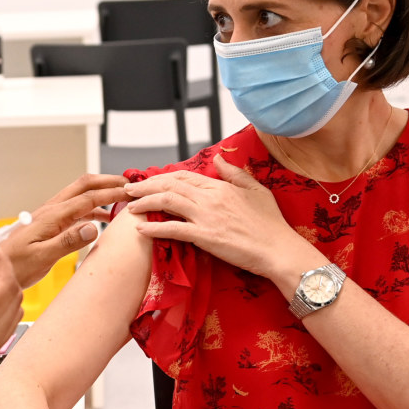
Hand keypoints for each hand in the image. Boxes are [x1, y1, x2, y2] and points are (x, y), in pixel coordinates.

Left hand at [0, 173, 127, 294]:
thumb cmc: (13, 265)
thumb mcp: (42, 257)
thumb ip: (68, 242)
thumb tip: (94, 226)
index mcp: (52, 216)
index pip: (88, 198)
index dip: (112, 192)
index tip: (132, 190)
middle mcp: (51, 211)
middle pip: (83, 186)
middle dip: (107, 181)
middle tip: (130, 184)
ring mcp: (49, 216)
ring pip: (79, 196)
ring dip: (101, 194)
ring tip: (121, 198)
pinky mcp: (48, 225)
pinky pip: (74, 210)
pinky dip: (92, 209)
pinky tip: (102, 220)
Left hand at [122, 154, 316, 280]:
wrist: (279, 250)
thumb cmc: (271, 224)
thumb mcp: (256, 190)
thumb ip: (235, 173)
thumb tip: (219, 158)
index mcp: (221, 186)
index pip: (184, 176)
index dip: (162, 177)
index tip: (147, 181)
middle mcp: (211, 198)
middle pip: (170, 185)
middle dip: (146, 186)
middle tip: (129, 190)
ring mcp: (207, 217)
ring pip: (168, 202)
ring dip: (145, 202)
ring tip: (130, 206)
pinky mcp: (205, 237)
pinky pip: (174, 229)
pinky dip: (154, 228)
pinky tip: (141, 229)